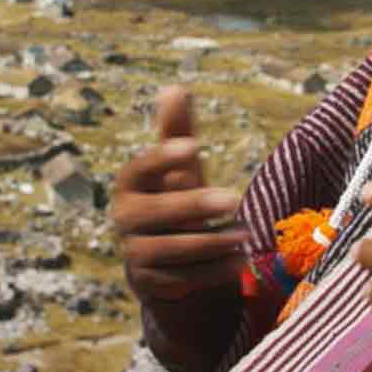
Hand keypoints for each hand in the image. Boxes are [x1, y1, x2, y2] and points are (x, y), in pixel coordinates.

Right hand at [111, 86, 246, 371]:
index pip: (140, 168)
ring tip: (246, 235)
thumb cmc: (173, 200)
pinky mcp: (150, 284)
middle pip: (155, 213)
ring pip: (170, 249)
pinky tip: (241, 261)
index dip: (163, 157)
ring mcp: (134, 254)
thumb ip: (177, 132)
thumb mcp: (180, 169)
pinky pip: (181, 280)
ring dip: (210, 242)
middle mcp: (125, 219)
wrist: (163, 260)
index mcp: (130, 184)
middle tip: (234, 198)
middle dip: (193, 205)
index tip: (194, 147)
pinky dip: (212, 271)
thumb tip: (176, 88)